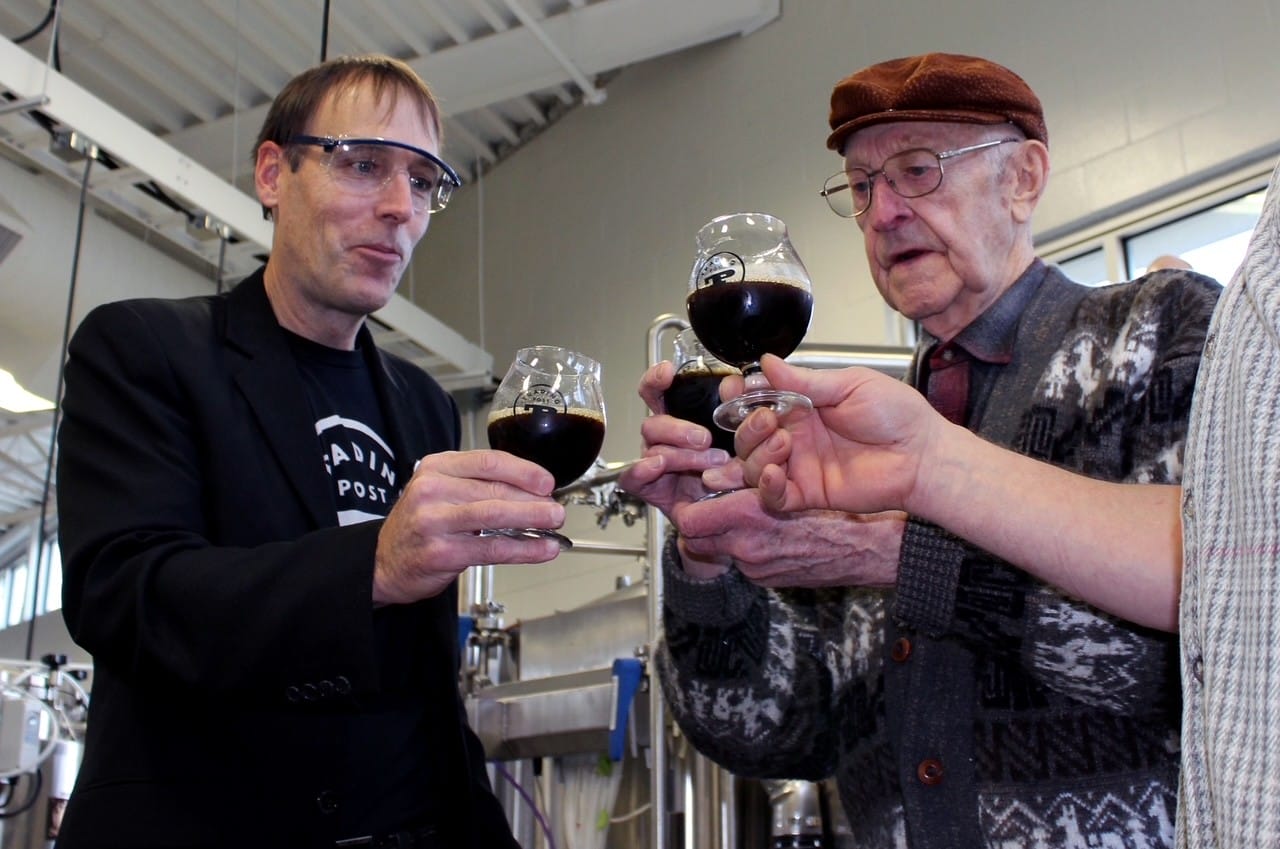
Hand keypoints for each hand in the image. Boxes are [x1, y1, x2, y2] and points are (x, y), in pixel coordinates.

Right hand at [373, 450, 564, 603]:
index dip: (524, 471)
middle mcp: (432, 490)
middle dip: (533, 499)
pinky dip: (524, 549)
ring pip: (496, 515)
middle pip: (495, 488)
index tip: (546, 481)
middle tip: (556, 507)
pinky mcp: (442, 552)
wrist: (383, 562)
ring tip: (554, 522)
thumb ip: (478, 486)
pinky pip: (493, 548)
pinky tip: (542, 549)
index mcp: (436, 467)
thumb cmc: (419, 525)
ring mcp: (435, 521)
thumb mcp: (441, 492)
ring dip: (532, 519)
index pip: (488, 461)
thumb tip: (531, 492)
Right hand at [618, 361, 733, 519]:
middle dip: (677, 429)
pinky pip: (633, 478)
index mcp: (683, 419)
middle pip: (653, 423)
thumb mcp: (752, 435)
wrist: (748, 510)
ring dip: (681, 455)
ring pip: (652, 450)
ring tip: (710, 461)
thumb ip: (743, 409)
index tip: (668, 372)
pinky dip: (641, 470)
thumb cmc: (747, 470)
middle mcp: (666, 440)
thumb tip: (736, 383)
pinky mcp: (653, 490)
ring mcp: (657, 464)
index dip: (657, 380)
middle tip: (705, 438)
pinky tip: (657, 465)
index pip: (658, 393)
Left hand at [673, 488, 904, 587]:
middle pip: (695, 539)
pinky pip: (740, 563)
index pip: (690, 520)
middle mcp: (747, 547)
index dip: (687, 508)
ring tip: (736, 516)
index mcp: (749, 516)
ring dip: (720, 534)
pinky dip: (743, 548)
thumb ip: (749, 482)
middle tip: (705, 505)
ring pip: (718, 550)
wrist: (866, 550)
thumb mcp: (789, 484)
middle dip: (696, 522)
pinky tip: (761, 532)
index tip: (691, 495)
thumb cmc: (834, 511)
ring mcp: (755, 568)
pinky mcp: (766, 580)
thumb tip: (713, 479)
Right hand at [736, 356, 947, 515]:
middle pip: (747, 433)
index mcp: (803, 404)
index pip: (757, 399)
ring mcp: (800, 465)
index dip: (740, 394)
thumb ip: (805, 380)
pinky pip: (774, 496)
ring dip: (757, 452)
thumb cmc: (897, 416)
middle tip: (767, 418)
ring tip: (781, 442)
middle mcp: (796, 434)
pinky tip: (773, 473)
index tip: (734, 388)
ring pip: (753, 464)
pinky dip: (765, 486)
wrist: (922, 455)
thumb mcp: (851, 384)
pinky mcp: (808, 493)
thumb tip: (767, 363)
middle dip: (747, 425)